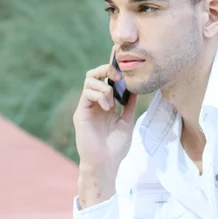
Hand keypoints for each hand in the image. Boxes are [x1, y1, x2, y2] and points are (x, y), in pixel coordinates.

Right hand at [74, 45, 136, 172]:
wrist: (106, 164)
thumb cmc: (116, 147)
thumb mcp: (127, 121)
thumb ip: (130, 105)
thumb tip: (137, 88)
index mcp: (105, 103)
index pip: (107, 79)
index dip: (112, 66)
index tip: (120, 54)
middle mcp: (94, 102)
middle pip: (95, 74)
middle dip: (107, 69)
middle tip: (119, 76)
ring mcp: (86, 106)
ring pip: (89, 80)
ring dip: (105, 86)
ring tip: (113, 101)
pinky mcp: (80, 112)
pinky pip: (86, 93)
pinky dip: (99, 95)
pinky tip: (108, 108)